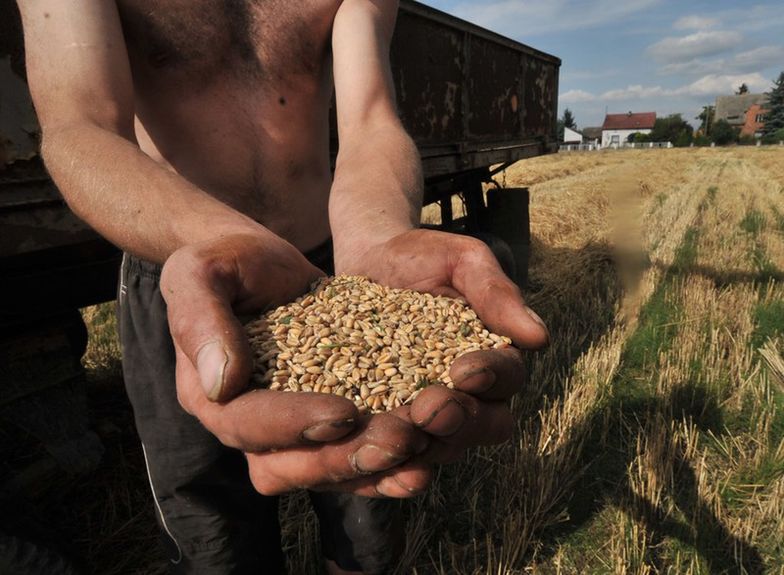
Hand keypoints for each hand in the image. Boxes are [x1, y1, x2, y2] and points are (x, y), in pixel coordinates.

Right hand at [160, 233, 431, 495]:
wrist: (258, 262)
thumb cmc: (225, 261)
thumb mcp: (202, 274)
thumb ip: (203, 322)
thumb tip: (222, 385)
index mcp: (209, 396)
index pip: (247, 424)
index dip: (293, 424)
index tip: (344, 411)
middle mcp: (246, 425)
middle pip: (291, 463)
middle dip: (344, 456)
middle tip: (398, 439)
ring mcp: (286, 427)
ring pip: (326, 468)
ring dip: (374, 464)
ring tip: (421, 446)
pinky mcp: (323, 418)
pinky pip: (351, 450)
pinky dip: (387, 460)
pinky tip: (426, 452)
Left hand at [337, 228, 548, 462]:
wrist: (367, 261)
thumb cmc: (423, 256)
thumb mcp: (462, 261)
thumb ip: (497, 294)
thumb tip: (540, 338)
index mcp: (495, 359)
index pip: (508, 378)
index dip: (491, 377)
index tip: (465, 369)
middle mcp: (469, 395)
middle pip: (482, 425)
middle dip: (458, 420)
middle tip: (428, 409)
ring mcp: (427, 413)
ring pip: (438, 445)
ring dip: (420, 443)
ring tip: (391, 432)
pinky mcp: (386, 420)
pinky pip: (392, 447)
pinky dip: (382, 454)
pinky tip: (363, 449)